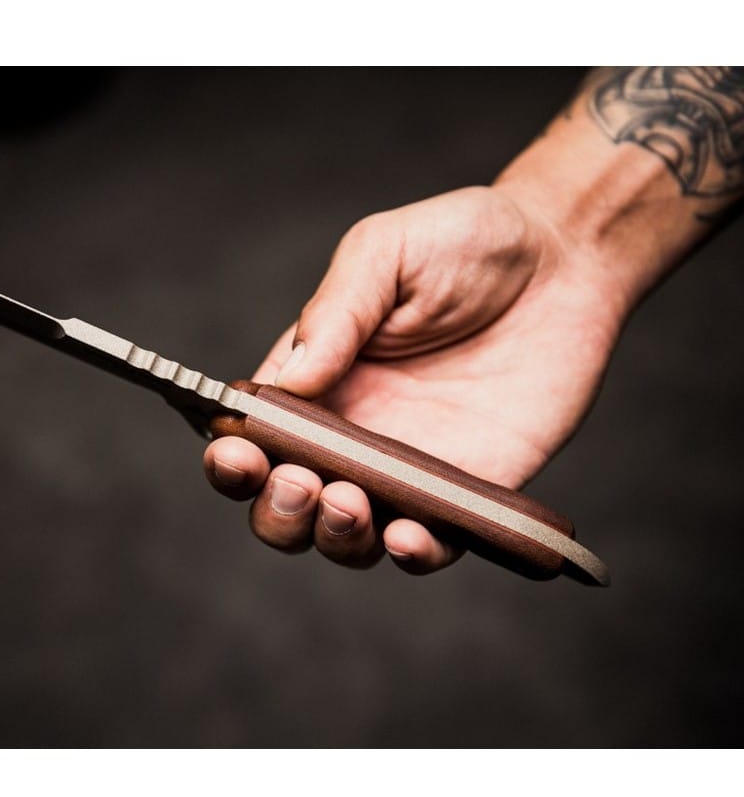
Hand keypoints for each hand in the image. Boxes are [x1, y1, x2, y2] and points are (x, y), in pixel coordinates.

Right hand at [202, 185, 621, 573]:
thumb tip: (284, 384)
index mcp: (315, 381)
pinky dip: (411, 555)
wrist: (565, 258)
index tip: (237, 454)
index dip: (232, 458)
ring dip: (332, 537)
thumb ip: (333, 314)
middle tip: (300, 482)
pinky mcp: (469, 490)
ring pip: (347, 538)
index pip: (252, 438)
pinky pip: (432, 544)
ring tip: (347, 502)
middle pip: (287, 505)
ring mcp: (407, 469)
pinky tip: (405, 535)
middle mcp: (351, 435)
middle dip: (277, 511)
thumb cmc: (465, 242)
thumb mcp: (385, 253)